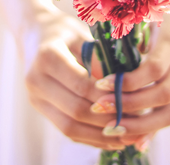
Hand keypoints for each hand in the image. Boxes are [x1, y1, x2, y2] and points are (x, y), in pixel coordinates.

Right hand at [24, 16, 125, 149]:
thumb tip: (123, 82)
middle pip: (75, 109)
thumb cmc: (65, 30)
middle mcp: (36, 79)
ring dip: (99, 135)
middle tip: (134, 122)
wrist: (34, 33)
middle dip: (107, 119)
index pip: (81, 84)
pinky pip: (65, 129)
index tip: (132, 100)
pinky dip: (88, 137)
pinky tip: (110, 139)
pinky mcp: (39, 107)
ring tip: (125, 137)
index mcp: (48, 55)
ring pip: (69, 126)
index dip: (107, 96)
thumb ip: (99, 56)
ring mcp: (35, 96)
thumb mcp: (83, 34)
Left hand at [90, 16, 169, 148]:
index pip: (154, 68)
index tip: (100, 84)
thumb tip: (97, 52)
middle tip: (101, 108)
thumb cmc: (156, 10)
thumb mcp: (142, 12)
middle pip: (164, 94)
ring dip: (141, 125)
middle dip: (131, 105)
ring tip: (112, 128)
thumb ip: (124, 30)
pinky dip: (152, 130)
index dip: (128, 81)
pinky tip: (132, 141)